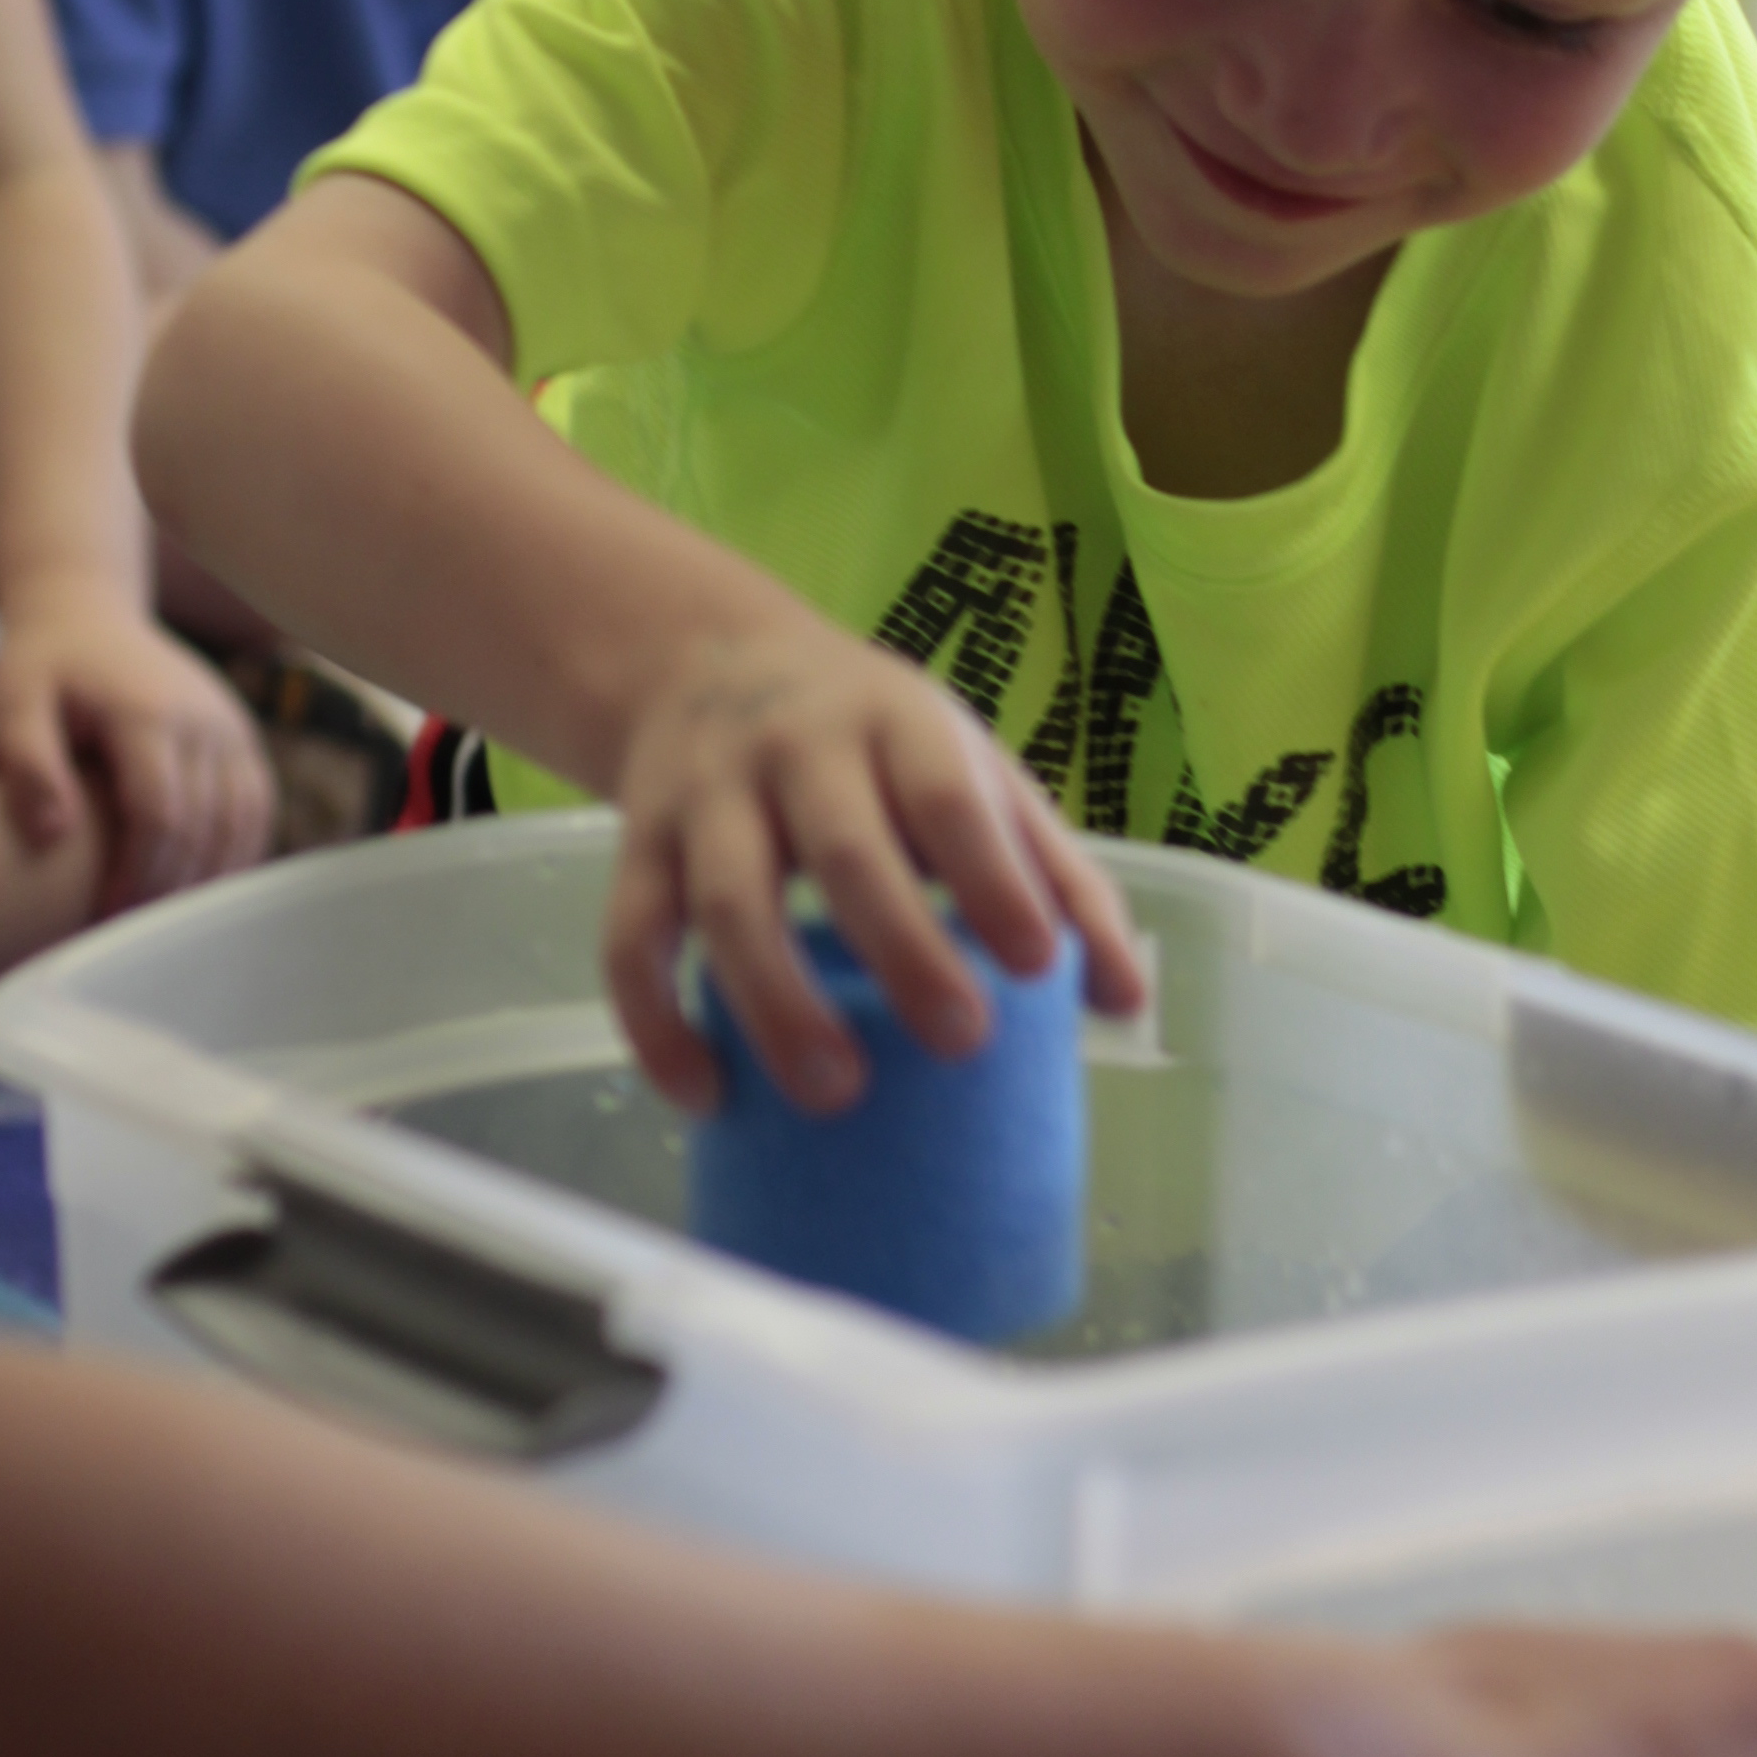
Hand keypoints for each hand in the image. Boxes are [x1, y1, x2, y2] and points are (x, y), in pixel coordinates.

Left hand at [0, 579, 273, 910]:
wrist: (90, 615)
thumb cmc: (43, 667)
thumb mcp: (13, 702)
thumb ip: (27, 765)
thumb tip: (53, 835)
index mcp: (150, 714)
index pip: (161, 815)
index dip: (137, 877)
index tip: (101, 921)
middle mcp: (206, 722)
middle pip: (205, 829)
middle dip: (168, 892)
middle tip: (128, 941)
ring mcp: (233, 729)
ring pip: (242, 824)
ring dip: (207, 880)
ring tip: (162, 925)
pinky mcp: (243, 739)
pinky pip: (256, 809)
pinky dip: (235, 855)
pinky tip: (198, 890)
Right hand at [601, 610, 1144, 1114]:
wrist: (706, 661)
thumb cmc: (875, 744)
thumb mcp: (974, 772)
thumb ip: (1054, 875)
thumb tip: (1125, 1002)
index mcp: (898, 722)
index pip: (950, 797)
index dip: (995, 879)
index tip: (1039, 966)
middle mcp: (796, 747)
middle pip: (844, 850)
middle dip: (904, 948)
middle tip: (960, 1040)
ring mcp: (706, 797)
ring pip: (731, 901)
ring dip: (778, 1002)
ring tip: (834, 1091)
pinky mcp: (636, 846)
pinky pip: (631, 940)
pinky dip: (660, 1023)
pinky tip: (706, 1096)